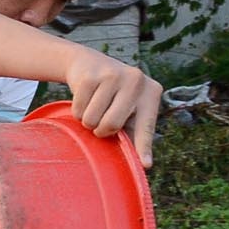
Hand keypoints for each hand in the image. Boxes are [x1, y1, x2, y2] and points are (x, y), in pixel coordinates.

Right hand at [63, 48, 161, 167]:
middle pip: (112, 125)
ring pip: (92, 119)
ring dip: (87, 120)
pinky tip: (85, 98)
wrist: (90, 64)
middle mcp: (137, 81)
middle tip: (101, 121)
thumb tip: (143, 163)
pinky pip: (78, 110)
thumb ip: (134, 131)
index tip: (146, 164)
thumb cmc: (113, 95)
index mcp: (151, 93)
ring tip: (94, 107)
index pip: (146, 126)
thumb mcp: (129, 109)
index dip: (143, 147)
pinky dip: (77, 110)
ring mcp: (113, 76)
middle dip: (101, 130)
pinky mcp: (91, 76)